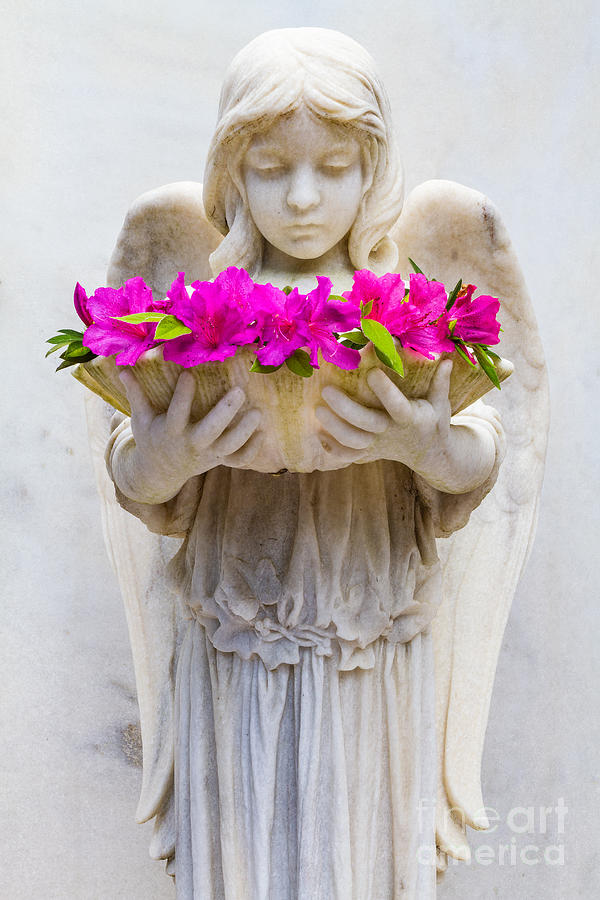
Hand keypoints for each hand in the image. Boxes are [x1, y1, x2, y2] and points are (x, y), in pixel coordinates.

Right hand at [116, 370, 261, 501]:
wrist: (159, 472)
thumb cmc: (151, 437)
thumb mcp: (141, 419)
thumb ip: (135, 394)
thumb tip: (121, 367)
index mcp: (170, 432)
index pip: (177, 413)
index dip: (183, 394)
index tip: (189, 373)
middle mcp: (191, 444)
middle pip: (210, 431)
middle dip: (224, 413)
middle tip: (239, 391)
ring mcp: (208, 455)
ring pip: (229, 447)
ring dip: (245, 431)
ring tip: (258, 412)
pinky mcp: (219, 462)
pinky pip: (239, 460)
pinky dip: (252, 449)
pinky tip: (263, 432)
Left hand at [316, 360, 455, 477]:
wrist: (430, 455)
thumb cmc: (433, 421)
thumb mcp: (441, 403)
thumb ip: (441, 382)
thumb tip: (447, 359)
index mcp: (411, 419)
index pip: (397, 406)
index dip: (385, 391)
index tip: (372, 372)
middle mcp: (391, 433)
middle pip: (366, 424)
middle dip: (345, 408)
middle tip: (326, 390)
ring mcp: (378, 445)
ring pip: (352, 442)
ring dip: (333, 427)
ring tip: (318, 409)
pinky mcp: (369, 453)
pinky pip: (348, 456)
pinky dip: (332, 449)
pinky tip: (318, 433)